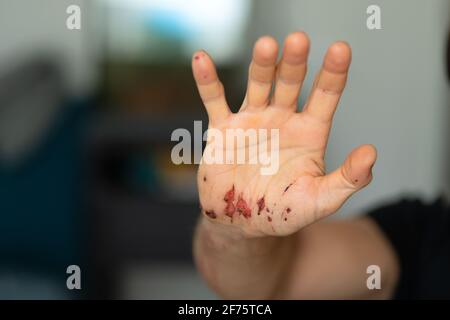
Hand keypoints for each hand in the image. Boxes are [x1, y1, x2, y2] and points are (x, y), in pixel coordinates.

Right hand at [192, 32, 375, 236]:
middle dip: (295, 62)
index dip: (334, 73)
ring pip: (258, 85)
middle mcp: (282, 119)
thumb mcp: (319, 201)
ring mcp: (252, 121)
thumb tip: (371, 153)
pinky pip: (214, 101)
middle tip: (299, 40)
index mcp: (309, 132)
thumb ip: (347, 180)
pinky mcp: (223, 129)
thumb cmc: (283, 211)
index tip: (341, 49)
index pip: (325, 96)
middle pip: (290, 83)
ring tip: (266, 45)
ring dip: (262, 65)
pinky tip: (201, 60)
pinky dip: (207, 81)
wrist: (242, 222)